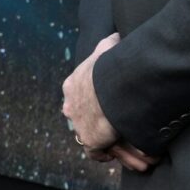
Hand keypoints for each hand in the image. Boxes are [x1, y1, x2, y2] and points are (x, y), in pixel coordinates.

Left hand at [62, 33, 162, 172]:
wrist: (110, 89)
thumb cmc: (109, 67)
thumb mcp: (106, 49)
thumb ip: (108, 44)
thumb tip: (116, 37)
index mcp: (72, 85)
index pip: (77, 93)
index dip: (91, 97)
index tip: (103, 100)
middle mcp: (72, 107)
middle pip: (81, 115)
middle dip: (93, 118)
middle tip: (110, 120)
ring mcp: (79, 125)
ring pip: (89, 134)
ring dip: (102, 137)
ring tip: (118, 139)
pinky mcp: (89, 142)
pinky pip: (94, 152)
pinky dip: (104, 153)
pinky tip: (114, 153)